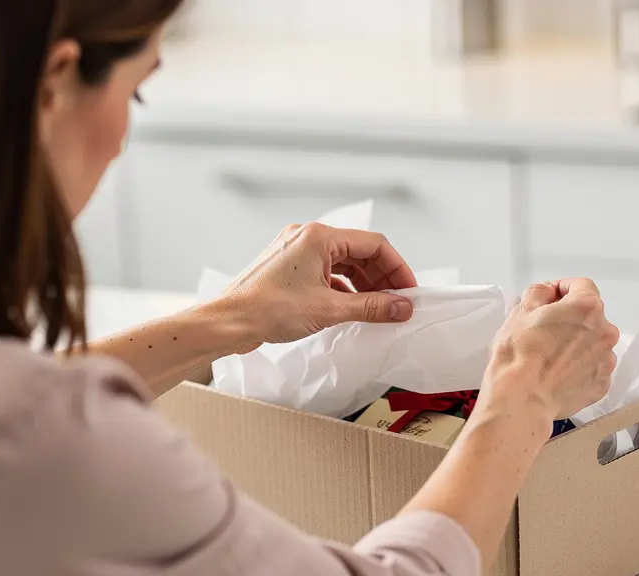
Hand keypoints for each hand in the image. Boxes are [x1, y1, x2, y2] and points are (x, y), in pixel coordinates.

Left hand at [222, 222, 417, 351]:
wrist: (228, 322)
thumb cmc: (268, 309)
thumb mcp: (329, 309)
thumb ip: (371, 307)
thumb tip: (401, 307)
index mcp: (318, 236)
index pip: (373, 244)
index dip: (397, 268)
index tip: (409, 291)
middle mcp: (307, 237)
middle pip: (359, 252)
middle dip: (382, 278)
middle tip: (398, 303)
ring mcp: (296, 251)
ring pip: (342, 263)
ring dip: (364, 284)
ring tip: (379, 308)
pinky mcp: (288, 268)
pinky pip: (326, 272)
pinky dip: (343, 288)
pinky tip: (352, 308)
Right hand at [482, 279, 619, 419]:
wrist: (522, 397)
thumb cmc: (521, 356)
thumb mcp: (522, 311)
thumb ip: (539, 292)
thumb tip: (546, 293)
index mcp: (587, 308)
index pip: (581, 285)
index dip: (562, 288)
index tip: (551, 296)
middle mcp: (604, 332)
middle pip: (590, 316)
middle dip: (569, 318)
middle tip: (545, 328)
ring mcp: (605, 360)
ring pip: (592, 342)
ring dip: (576, 343)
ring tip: (550, 354)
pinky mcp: (601, 384)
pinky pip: (592, 368)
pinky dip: (579, 367)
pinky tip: (557, 371)